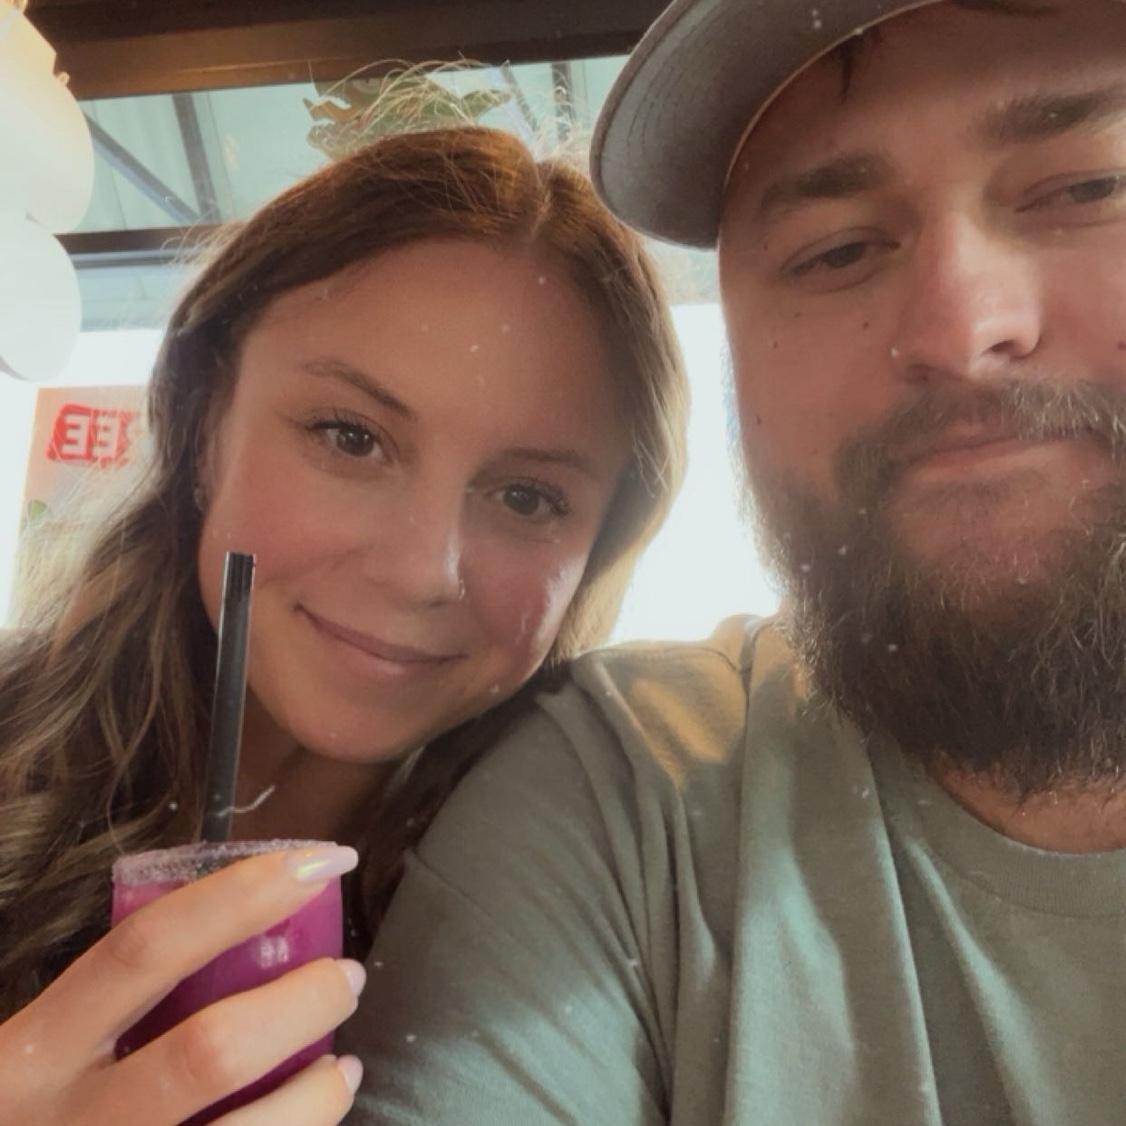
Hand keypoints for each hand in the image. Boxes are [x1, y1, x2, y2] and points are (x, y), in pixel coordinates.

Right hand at [0, 845, 364, 1124]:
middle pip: (209, 1050)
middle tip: (347, 977)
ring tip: (343, 1067)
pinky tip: (316, 1117)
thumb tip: (247, 932)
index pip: (146, 947)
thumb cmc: (40, 1112)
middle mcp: (68, 1120)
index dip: (241, 896)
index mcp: (38, 1050)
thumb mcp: (47, 1055)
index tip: (320, 863)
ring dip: (314, 1096)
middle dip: (300, 1005)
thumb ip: (120, 1007)